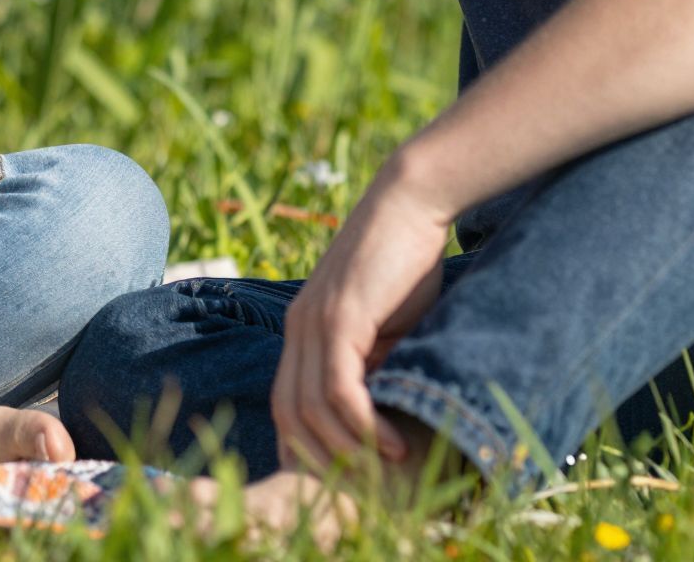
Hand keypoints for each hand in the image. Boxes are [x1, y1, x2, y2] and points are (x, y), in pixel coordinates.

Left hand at [271, 162, 449, 473]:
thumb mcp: (386, 328)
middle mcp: (297, 329)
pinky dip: (362, 424)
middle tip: (364, 488)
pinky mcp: (340, 316)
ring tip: (387, 470)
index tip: (340, 480)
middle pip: (287, 416)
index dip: (306, 449)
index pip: (284, 406)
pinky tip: (392, 443)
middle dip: (322, 461)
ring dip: (347, 450)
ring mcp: (313, 322)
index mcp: (302, 332)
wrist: (409, 205)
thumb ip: (375, 366)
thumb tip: (379, 416)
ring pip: (309, 409)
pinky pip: (339, 387)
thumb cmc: (404, 264)